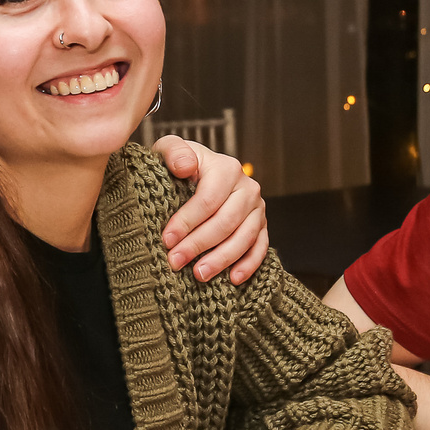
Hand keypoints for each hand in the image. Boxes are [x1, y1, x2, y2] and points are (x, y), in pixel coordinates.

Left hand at [151, 137, 267, 284]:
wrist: (199, 172)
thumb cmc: (181, 164)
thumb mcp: (171, 149)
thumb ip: (174, 152)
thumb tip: (185, 167)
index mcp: (226, 168)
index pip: (208, 200)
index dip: (187, 222)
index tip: (167, 239)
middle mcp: (247, 187)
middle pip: (225, 222)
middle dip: (199, 245)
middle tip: (176, 261)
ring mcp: (258, 208)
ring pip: (244, 238)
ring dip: (221, 259)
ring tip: (199, 275)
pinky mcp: (262, 225)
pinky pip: (261, 247)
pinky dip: (249, 264)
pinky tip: (233, 279)